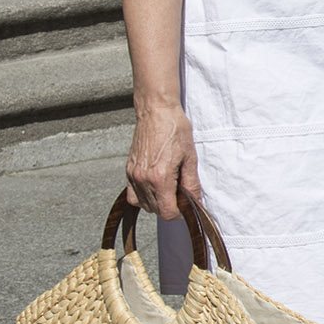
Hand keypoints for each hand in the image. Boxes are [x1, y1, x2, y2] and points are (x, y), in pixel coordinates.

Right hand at [125, 106, 201, 220]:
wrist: (156, 110)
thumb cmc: (175, 128)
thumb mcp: (190, 157)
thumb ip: (192, 184)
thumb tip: (195, 203)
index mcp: (160, 177)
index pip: (167, 213)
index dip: (179, 212)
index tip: (185, 202)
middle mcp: (143, 179)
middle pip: (156, 210)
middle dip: (169, 206)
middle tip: (179, 190)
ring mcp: (133, 174)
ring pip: (143, 204)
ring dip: (157, 202)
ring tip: (167, 186)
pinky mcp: (129, 169)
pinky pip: (133, 194)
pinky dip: (143, 196)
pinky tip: (154, 185)